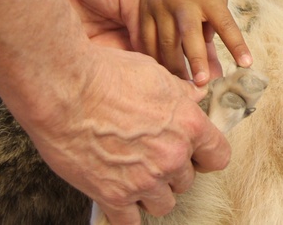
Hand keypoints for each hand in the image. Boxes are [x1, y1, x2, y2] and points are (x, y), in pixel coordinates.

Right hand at [15, 45, 230, 224]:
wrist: (64, 88)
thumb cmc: (107, 74)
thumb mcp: (154, 73)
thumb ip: (181, 91)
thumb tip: (197, 93)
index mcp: (188, 125)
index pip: (218, 156)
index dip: (206, 155)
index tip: (196, 154)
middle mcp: (171, 156)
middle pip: (186, 181)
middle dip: (171, 169)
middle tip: (150, 154)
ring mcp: (144, 180)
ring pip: (163, 204)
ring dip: (152, 192)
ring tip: (134, 174)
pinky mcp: (113, 196)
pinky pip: (130, 222)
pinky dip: (126, 212)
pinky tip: (119, 197)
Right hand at [141, 0, 252, 84]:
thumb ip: (216, 22)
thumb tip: (213, 58)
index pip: (225, 23)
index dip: (236, 44)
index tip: (247, 64)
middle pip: (188, 35)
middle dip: (196, 61)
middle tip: (202, 84)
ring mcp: (160, 4)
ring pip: (163, 41)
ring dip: (173, 66)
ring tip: (182, 85)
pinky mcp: (144, 7)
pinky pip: (146, 37)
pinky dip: (152, 56)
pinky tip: (159, 71)